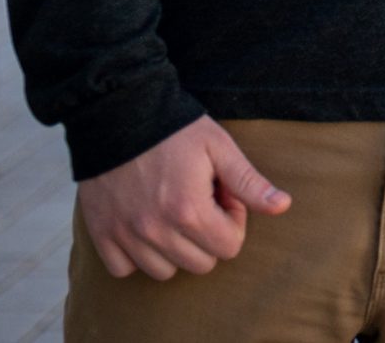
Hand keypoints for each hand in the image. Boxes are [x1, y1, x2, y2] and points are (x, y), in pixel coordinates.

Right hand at [76, 115, 289, 279]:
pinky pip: (124, 269)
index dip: (233, 220)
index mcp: (189, 211)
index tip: (221, 194)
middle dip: (207, 236)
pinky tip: (143, 225)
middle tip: (199, 200)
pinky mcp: (101, 234)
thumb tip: (282, 207)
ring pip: (164, 272)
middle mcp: (155, 231)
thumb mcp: (219, 147)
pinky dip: (136, 255)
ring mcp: (126, 235)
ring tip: (171, 211)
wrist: (118, 113)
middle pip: (200, 264)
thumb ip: (249, 182)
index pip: (229, 247)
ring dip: (174, 249)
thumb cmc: (175, 129)